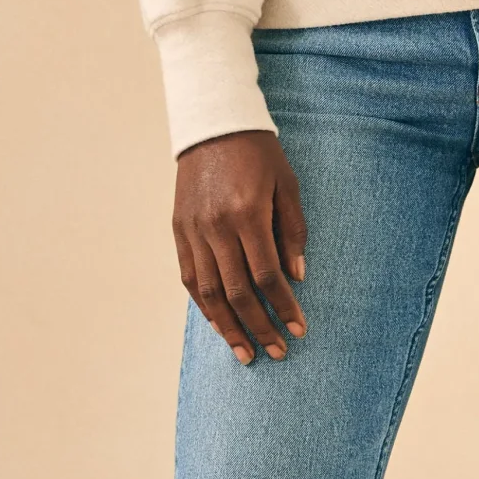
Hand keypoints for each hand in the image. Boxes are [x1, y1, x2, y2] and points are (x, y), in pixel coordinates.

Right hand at [172, 129, 307, 364]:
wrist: (212, 124)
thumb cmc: (258, 154)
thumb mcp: (287, 185)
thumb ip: (292, 232)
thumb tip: (296, 278)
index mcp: (247, 214)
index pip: (267, 276)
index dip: (284, 307)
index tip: (299, 330)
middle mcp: (216, 227)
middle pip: (237, 292)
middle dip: (260, 327)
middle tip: (278, 352)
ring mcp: (193, 230)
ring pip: (209, 292)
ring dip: (229, 328)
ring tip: (246, 353)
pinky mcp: (179, 230)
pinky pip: (191, 277)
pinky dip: (205, 306)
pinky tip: (220, 324)